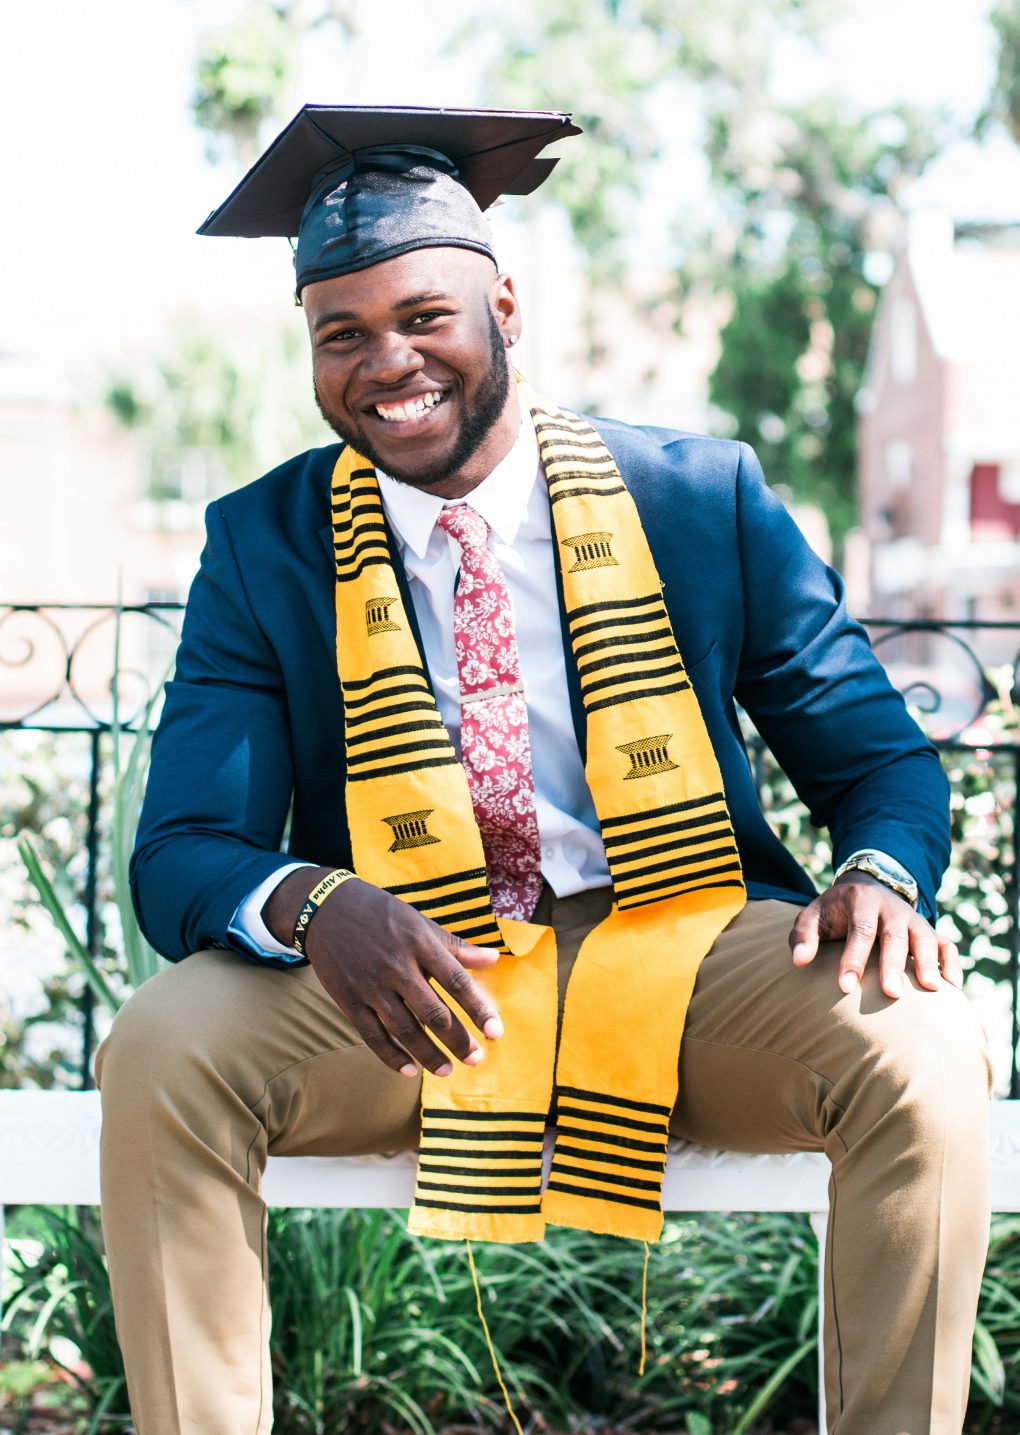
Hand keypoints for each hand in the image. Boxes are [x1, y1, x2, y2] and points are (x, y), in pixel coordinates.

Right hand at [264, 867, 502, 1076]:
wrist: (325, 907)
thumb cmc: (381, 914)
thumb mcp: (419, 922)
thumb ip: (455, 947)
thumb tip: (494, 959)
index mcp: (419, 944)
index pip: (457, 981)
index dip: (478, 1009)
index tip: (495, 1033)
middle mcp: (396, 966)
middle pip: (433, 1012)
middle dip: (457, 1040)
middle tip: (475, 1059)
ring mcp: (370, 985)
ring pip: (404, 1029)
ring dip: (428, 1055)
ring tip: (447, 1070)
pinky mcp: (348, 999)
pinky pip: (372, 1035)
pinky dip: (390, 1056)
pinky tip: (408, 1070)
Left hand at [789, 871, 962, 998]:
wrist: (867, 887)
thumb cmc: (835, 911)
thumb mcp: (813, 915)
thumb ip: (803, 936)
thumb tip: (798, 961)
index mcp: (861, 902)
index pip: (859, 931)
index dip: (853, 959)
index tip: (846, 987)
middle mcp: (891, 909)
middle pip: (894, 937)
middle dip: (893, 965)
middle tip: (892, 994)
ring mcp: (913, 919)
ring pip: (925, 938)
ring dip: (929, 963)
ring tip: (931, 989)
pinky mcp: (929, 930)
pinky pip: (946, 945)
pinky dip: (952, 964)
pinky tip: (952, 988)